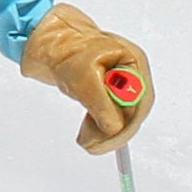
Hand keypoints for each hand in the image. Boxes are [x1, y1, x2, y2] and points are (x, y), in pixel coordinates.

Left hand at [20, 7, 152, 152]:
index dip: (128, 123)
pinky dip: (99, 126)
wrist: (51, 44)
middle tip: (95, 146)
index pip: (141, 100)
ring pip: (121, 116)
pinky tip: (87, 133)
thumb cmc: (67, 50)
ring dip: (105, 132)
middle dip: (115, 132)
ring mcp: (120, 84)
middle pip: (133, 111)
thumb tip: (115, 128)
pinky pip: (109, 115)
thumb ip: (101, 103)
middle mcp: (131, 73)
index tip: (112, 138)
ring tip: (86, 140)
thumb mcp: (84, 78)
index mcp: (132, 61)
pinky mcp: (108, 93)